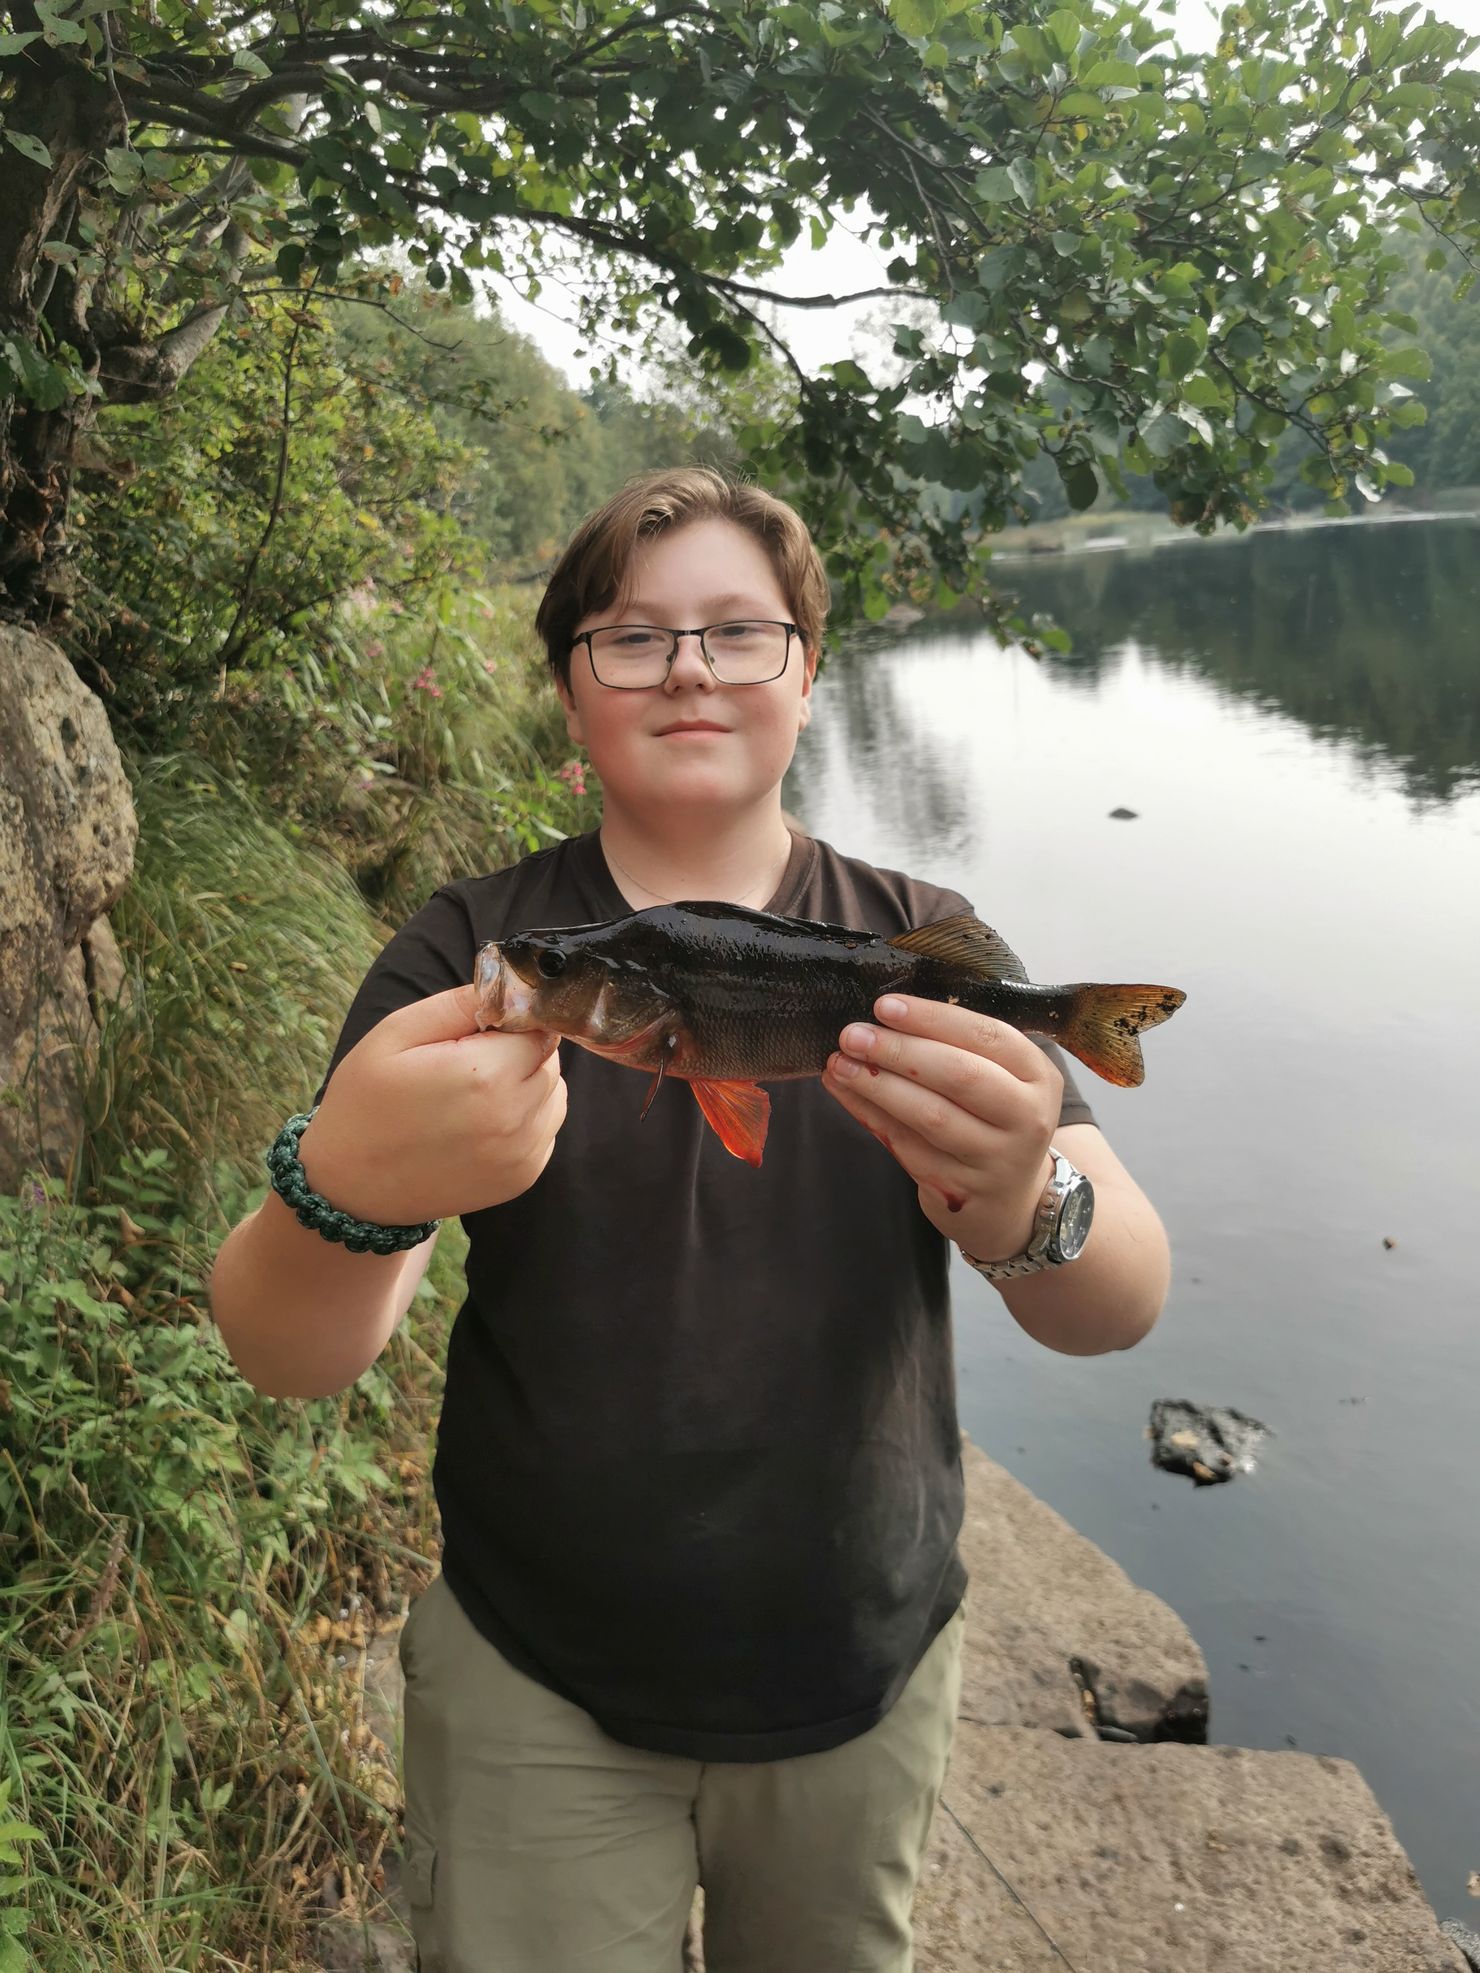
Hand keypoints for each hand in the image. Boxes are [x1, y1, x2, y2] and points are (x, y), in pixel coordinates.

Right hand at [299, 983, 565, 1225]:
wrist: (349, 1188)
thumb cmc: (366, 1103)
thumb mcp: (397, 1034)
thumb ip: (459, 1003)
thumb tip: (510, 984)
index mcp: (487, 1076)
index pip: (540, 1027)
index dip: (512, 1022)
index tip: (480, 1030)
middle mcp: (515, 1119)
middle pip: (550, 1061)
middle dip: (520, 1052)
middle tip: (468, 1062)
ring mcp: (522, 1154)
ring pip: (554, 1095)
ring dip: (527, 1085)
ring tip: (474, 1093)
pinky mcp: (522, 1178)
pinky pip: (546, 1130)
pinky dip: (525, 1119)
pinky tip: (480, 1122)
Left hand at [823, 993, 1060, 1257]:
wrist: (1008, 1197)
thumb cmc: (994, 1118)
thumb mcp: (1001, 1078)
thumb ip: (957, 1047)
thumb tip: (887, 1017)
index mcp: (1037, 1075)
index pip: (986, 1035)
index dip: (932, 1019)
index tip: (885, 1006)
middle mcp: (1026, 1117)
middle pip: (958, 1075)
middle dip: (898, 1051)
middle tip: (852, 1035)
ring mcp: (994, 1158)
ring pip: (930, 1116)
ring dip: (878, 1086)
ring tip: (840, 1064)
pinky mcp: (960, 1189)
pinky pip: (908, 1147)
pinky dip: (872, 1117)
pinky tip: (847, 1095)